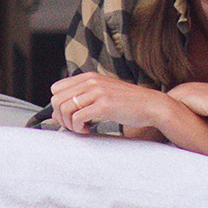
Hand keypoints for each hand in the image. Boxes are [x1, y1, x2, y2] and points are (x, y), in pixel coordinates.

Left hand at [48, 71, 174, 138]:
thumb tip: (56, 114)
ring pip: (65, 108)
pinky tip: (87, 130)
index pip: (56, 88)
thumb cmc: (128, 102)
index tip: (68, 116)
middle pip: (56, 99)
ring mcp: (97, 92)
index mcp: (89, 77)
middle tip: (73, 125)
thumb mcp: (102, 95)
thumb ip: (81, 100)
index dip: (58, 105)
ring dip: (69, 124)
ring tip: (81, 129)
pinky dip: (78, 128)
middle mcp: (91, 82)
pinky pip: (77, 117)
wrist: (151, 105)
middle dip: (60, 117)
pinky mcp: (104, 105)